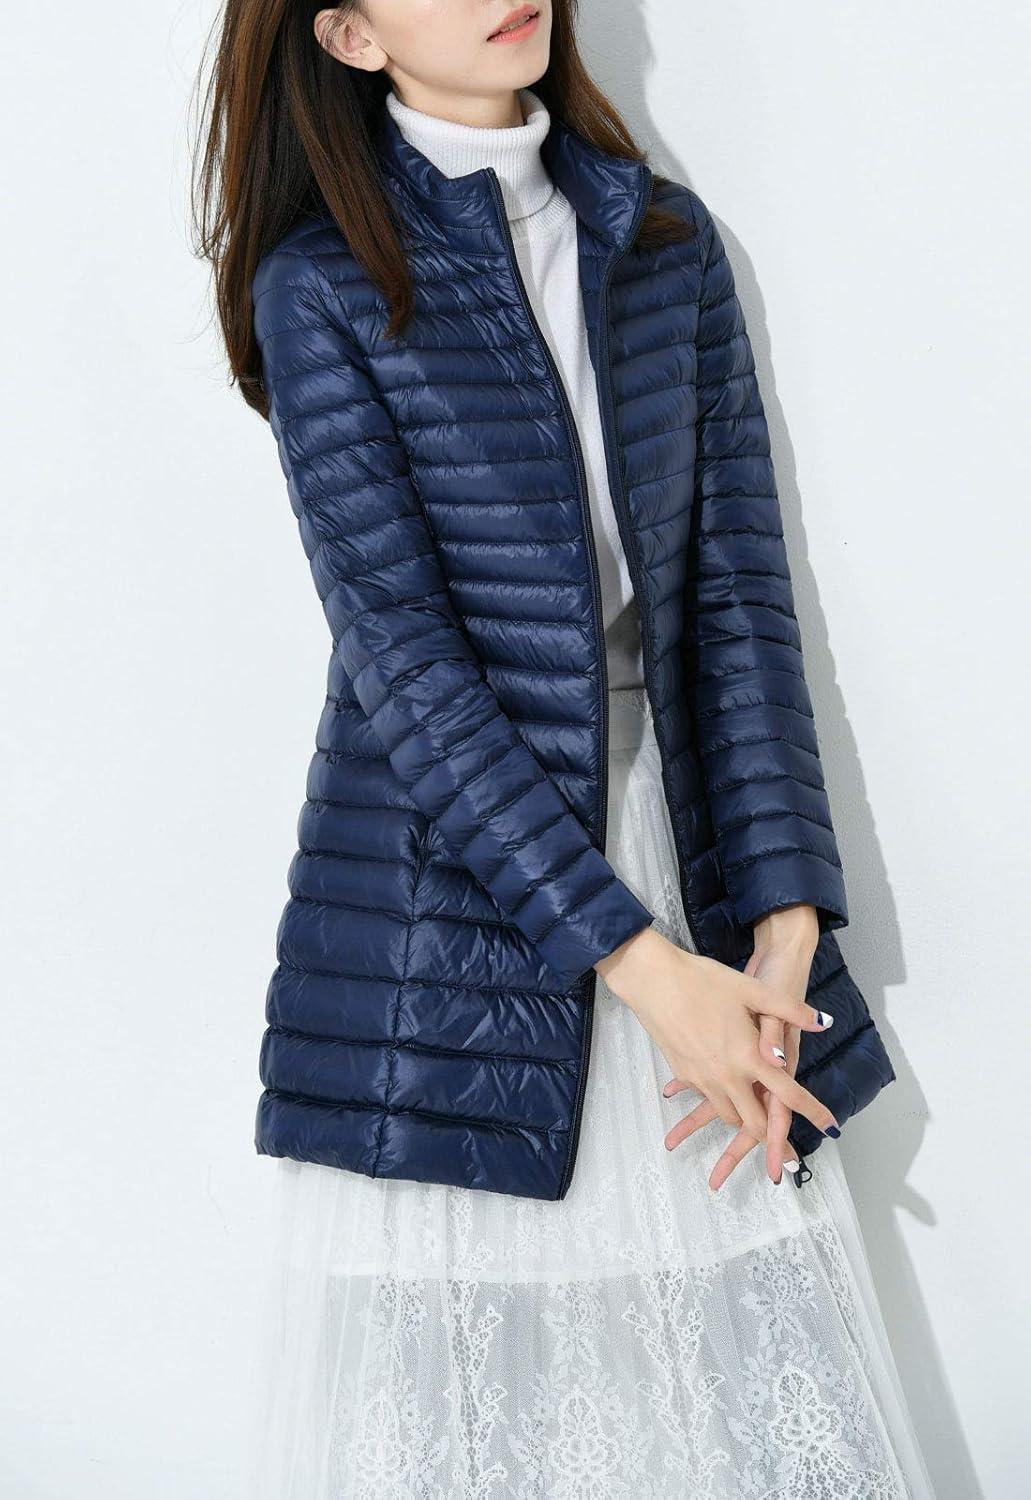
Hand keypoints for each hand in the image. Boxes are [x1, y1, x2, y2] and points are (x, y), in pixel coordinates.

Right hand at [665, 908, 818, 1185]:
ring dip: (744, 1120)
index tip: (831, 1127)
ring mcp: (702, 1078)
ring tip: (753, 1116)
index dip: (813, 1112)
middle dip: (771, 1137)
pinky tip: (720, 1085)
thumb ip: (790, 1010)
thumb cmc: (703, 980)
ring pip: (728, 1115)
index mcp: (750, 1056)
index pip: (789, 1094)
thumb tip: (824, 1022)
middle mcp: (728, 1075)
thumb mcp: (752, 989)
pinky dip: (718, 1101)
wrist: (652, 979)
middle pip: (754, 1122)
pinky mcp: (683, 1073)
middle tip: (785, 1147)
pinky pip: (706, 1098)